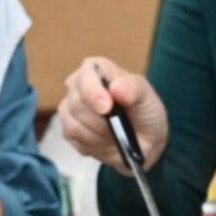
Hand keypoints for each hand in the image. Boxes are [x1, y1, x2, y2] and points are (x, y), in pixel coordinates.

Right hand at [56, 57, 169, 173]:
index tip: (106, 108)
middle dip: (100, 121)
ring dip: (98, 135)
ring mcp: (69, 109)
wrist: (144, 140)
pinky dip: (94, 146)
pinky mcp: (68, 130)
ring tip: (116, 134)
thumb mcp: (147, 97)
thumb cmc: (144, 111)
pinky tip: (107, 142)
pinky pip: (74, 141)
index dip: (93, 94)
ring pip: (73, 126)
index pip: (85, 77)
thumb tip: (115, 88)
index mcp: (96, 69)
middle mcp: (78, 86)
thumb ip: (133, 88)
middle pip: (76, 104)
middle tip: (120, 127)